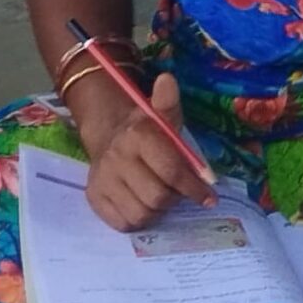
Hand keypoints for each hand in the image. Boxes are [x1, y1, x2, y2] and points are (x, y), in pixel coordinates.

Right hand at [83, 73, 216, 231]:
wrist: (110, 137)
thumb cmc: (147, 129)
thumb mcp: (162, 113)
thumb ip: (169, 102)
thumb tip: (167, 79)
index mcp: (137, 136)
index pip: (171, 170)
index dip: (193, 186)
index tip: (209, 197)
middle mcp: (116, 159)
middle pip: (158, 196)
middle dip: (176, 198)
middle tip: (180, 192)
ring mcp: (102, 181)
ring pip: (141, 214)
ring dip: (159, 211)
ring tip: (163, 197)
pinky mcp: (94, 199)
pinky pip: (124, 223)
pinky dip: (140, 219)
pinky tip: (145, 205)